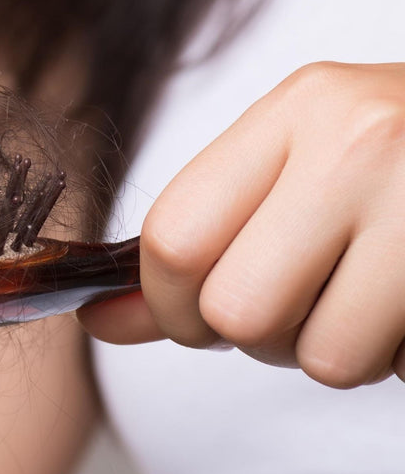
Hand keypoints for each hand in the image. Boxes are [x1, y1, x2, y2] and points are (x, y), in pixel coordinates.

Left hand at [80, 61, 404, 387]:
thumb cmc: (401, 157)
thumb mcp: (298, 166)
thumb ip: (197, 244)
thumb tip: (98, 320)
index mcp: (302, 107)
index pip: (174, 239)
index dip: (169, 305)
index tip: (197, 313)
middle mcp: (364, 141)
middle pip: (238, 311)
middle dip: (256, 338)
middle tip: (299, 306)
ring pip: (322, 356)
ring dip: (337, 353)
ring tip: (371, 301)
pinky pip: (395, 365)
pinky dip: (396, 359)